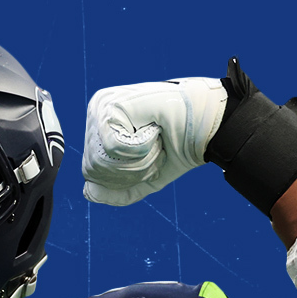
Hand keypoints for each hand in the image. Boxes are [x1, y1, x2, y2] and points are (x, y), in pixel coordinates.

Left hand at [82, 78, 227, 205]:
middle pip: (92, 168)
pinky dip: (138, 147)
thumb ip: (116, 192)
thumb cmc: (178, 147)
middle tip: (154, 145)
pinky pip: (112, 147)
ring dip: (137, 159)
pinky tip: (153, 128)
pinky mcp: (112, 105)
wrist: (209, 127)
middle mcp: (95, 114)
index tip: (149, 152)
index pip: (91, 172)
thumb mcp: (146, 178)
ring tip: (154, 137)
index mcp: (99, 129)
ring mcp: (102, 107)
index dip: (125, 175)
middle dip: (130, 170)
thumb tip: (88, 192)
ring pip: (101, 160)